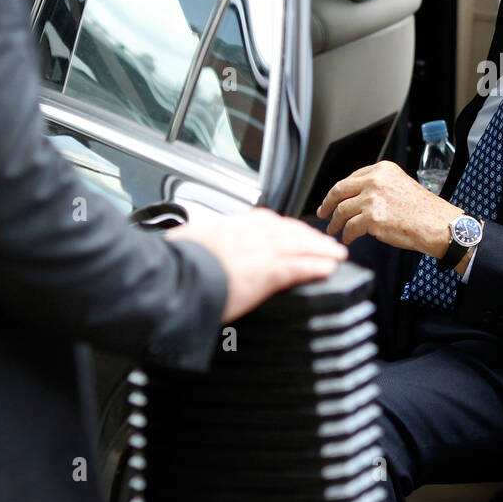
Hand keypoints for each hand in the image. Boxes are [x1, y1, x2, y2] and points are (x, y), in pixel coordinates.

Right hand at [166, 207, 347, 322]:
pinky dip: (316, 266)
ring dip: (321, 249)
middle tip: (326, 242)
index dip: (286, 227)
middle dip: (311, 236)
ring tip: (336, 254)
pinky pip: (298, 267)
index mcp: (229, 226)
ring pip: (300, 246)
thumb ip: (201, 241)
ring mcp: (257, 251)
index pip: (266, 221)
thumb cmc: (169, 266)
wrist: (166, 280)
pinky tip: (328, 268)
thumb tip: (196, 243)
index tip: (296, 231)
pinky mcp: (263, 273)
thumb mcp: (186, 243)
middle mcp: (247, 233)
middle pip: (289, 231)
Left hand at [316, 161, 461, 256]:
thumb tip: (353, 198)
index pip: (351, 178)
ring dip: (335, 222)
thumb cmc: (422, 210)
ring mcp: (372, 199)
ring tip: (334, 229)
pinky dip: (347, 235)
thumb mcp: (399, 185)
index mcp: (382, 169)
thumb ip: (377, 187)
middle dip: (328, 204)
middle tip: (323, 213)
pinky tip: (349, 238)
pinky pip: (350, 228)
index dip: (339, 191)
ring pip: (342, 211)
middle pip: (339, 191)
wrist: (436, 224)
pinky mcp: (372, 218)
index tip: (332, 200)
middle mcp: (375, 180)